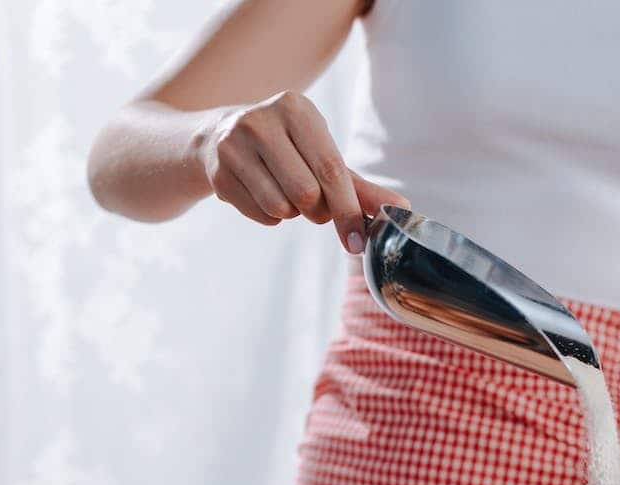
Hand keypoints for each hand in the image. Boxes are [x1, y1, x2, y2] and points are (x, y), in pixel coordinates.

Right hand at [197, 91, 408, 252]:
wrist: (220, 137)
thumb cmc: (286, 148)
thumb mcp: (321, 154)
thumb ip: (359, 185)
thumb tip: (401, 208)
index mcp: (296, 108)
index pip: (331, 169)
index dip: (347, 209)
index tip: (357, 241)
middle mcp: (261, 121)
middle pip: (306, 193)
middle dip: (317, 210)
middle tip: (313, 203)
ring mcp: (234, 146)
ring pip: (281, 208)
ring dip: (291, 213)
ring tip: (284, 193)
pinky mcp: (218, 173)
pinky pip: (260, 215)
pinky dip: (269, 216)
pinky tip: (261, 193)